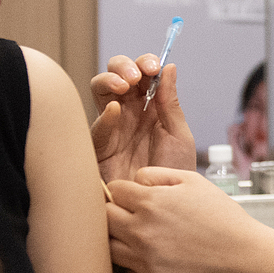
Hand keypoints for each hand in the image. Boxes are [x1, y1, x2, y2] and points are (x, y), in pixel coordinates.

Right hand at [90, 53, 195, 183]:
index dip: (144, 64)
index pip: (141, 74)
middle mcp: (127, 112)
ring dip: (109, 80)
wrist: (162, 208)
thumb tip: (168, 67)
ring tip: (124, 84)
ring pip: (99, 91)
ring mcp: (111, 127)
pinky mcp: (99, 147)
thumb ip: (170, 103)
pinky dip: (104, 115)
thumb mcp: (178, 135)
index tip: (153, 66)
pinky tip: (115, 110)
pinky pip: (95, 126)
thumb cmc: (171, 174)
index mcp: (149, 107)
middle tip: (137, 74)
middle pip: (116, 75)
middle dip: (123, 66)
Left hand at [106, 168, 273, 272]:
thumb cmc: (224, 219)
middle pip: (103, 220)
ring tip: (144, 242)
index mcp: (150, 202)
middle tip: (134, 221)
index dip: (122, 193)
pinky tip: (156, 263)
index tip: (133, 200)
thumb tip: (135, 181)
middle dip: (115, 216)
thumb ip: (158, 175)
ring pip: (109, 249)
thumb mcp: (194, 182)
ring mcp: (143, 261)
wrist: (246, 260)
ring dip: (121, 243)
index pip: (112, 191)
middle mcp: (140, 231)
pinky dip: (136, 269)